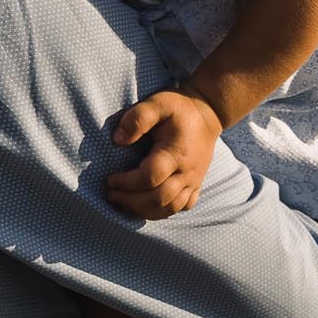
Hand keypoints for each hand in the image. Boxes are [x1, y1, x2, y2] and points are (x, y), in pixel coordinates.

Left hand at [107, 88, 223, 218]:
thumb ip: (137, 118)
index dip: (127, 183)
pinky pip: (180, 208)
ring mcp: (193, 181)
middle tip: (111, 194)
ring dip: (142, 210)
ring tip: (122, 203)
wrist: (207, 114)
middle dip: (130, 200)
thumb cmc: (178, 109)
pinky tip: (143, 206)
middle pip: (159, 198)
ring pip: (169, 209)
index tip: (110, 179)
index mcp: (176, 153)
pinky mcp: (196, 186)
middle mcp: (187, 172)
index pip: (150, 177)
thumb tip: (117, 140)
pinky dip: (160, 212)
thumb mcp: (157, 104)